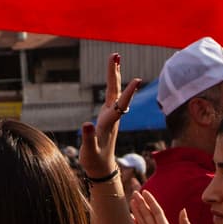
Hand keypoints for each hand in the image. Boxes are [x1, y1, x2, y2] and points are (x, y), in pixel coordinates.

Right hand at [80, 53, 139, 179]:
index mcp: (109, 123)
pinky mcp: (107, 116)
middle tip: (115, 55)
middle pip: (116, 92)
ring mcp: (110, 115)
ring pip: (114, 91)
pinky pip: (111, 96)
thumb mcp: (89, 152)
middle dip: (115, 73)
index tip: (137, 80)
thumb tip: (85, 124)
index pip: (120, 105)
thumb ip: (87, 138)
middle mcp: (112, 117)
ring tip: (115, 58)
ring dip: (114, 74)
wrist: (102, 168)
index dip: (128, 93)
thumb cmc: (95, 161)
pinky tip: (113, 76)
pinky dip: (111, 83)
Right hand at [130, 190, 194, 223]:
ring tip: (130, 202)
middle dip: (141, 204)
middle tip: (134, 193)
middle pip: (147, 216)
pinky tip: (128, 219)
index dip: (151, 202)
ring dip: (136, 213)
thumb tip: (183, 210)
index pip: (157, 213)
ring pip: (142, 223)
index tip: (145, 192)